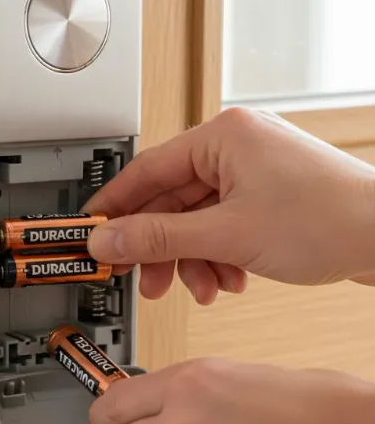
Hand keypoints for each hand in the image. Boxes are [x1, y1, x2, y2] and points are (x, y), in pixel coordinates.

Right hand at [85, 107, 374, 303]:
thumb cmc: (331, 220)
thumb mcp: (226, 234)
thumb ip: (157, 237)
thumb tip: (108, 240)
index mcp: (223, 137)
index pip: (145, 171)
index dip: (114, 208)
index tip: (92, 234)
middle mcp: (236, 146)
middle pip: (170, 201)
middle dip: (161, 247)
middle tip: (144, 277)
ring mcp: (253, 171)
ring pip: (195, 219)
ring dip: (192, 259)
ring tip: (201, 287)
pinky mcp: (267, 195)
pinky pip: (221, 225)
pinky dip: (217, 256)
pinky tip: (229, 279)